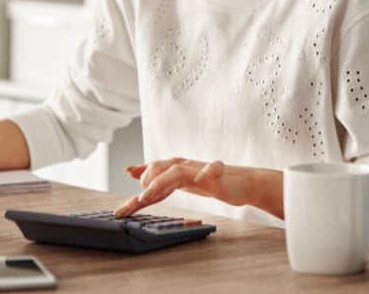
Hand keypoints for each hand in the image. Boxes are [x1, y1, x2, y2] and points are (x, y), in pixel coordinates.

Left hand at [113, 157, 282, 218]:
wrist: (242, 183)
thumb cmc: (211, 182)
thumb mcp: (181, 181)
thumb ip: (157, 177)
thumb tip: (131, 171)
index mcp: (176, 169)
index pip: (153, 174)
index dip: (137, 186)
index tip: (125, 202)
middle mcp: (186, 166)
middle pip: (161, 167)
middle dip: (147, 182)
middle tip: (139, 201)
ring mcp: (202, 169)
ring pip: (179, 169)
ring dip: (162, 180)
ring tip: (150, 192)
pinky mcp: (219, 173)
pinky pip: (213, 168)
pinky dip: (206, 172)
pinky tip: (200, 179)